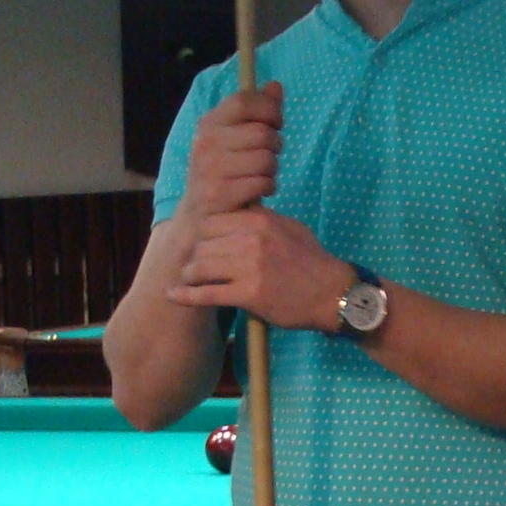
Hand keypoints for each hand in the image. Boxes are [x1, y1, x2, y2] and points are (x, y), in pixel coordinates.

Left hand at [167, 208, 355, 331]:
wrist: (332, 293)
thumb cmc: (312, 261)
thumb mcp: (289, 227)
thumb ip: (262, 218)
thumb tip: (241, 209)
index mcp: (259, 220)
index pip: (213, 221)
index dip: (205, 235)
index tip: (206, 245)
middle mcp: (250, 240)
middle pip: (203, 244)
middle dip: (196, 256)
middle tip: (196, 267)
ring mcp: (248, 268)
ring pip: (200, 267)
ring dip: (191, 275)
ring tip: (191, 280)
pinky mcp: (248, 295)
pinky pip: (207, 294)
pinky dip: (186, 296)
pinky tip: (172, 295)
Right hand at [180, 82, 282, 221]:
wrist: (198, 215)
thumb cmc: (224, 171)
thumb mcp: (235, 137)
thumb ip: (257, 111)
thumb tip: (275, 86)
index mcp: (209, 123)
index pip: (244, 101)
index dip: (268, 109)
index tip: (276, 122)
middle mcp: (205, 143)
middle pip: (262, 133)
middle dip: (275, 145)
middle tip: (269, 156)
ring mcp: (210, 170)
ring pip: (266, 159)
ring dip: (272, 169)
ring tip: (262, 175)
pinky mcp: (219, 195)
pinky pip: (262, 183)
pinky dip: (268, 187)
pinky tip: (259, 191)